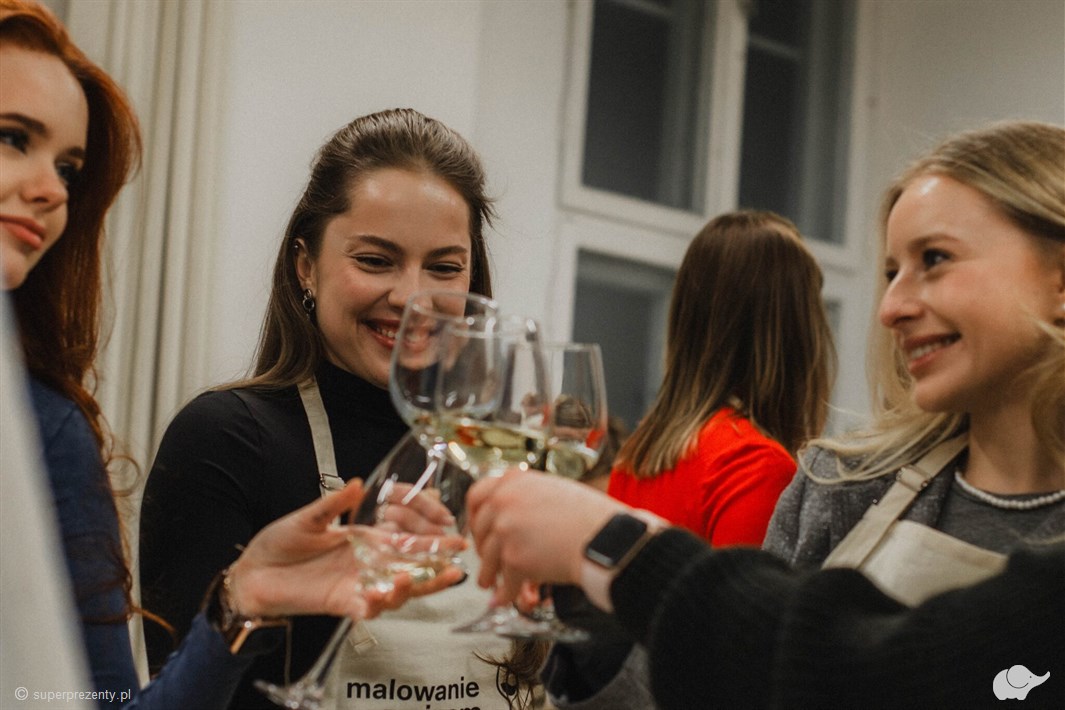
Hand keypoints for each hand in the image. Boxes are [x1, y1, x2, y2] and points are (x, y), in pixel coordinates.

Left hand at [227, 481, 465, 620]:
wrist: (251, 573)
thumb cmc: (279, 543)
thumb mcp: (308, 518)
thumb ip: (333, 505)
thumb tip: (357, 483)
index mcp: (366, 539)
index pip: (406, 533)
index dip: (429, 531)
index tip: (449, 523)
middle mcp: (368, 563)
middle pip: (411, 565)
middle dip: (438, 562)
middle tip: (459, 557)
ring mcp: (357, 584)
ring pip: (398, 590)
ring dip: (418, 585)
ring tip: (436, 577)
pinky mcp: (342, 603)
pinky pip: (367, 608)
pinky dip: (379, 603)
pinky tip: (384, 593)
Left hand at [467, 471, 627, 603]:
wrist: (605, 537)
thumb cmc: (589, 515)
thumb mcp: (552, 489)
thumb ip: (526, 496)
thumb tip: (511, 512)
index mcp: (514, 481)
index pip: (477, 495)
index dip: (475, 516)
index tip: (477, 529)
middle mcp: (504, 501)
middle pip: (480, 530)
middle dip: (482, 549)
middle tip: (487, 560)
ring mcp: (506, 530)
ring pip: (487, 559)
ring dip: (488, 575)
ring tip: (489, 583)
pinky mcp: (514, 559)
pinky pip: (504, 582)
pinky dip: (506, 594)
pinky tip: (505, 600)